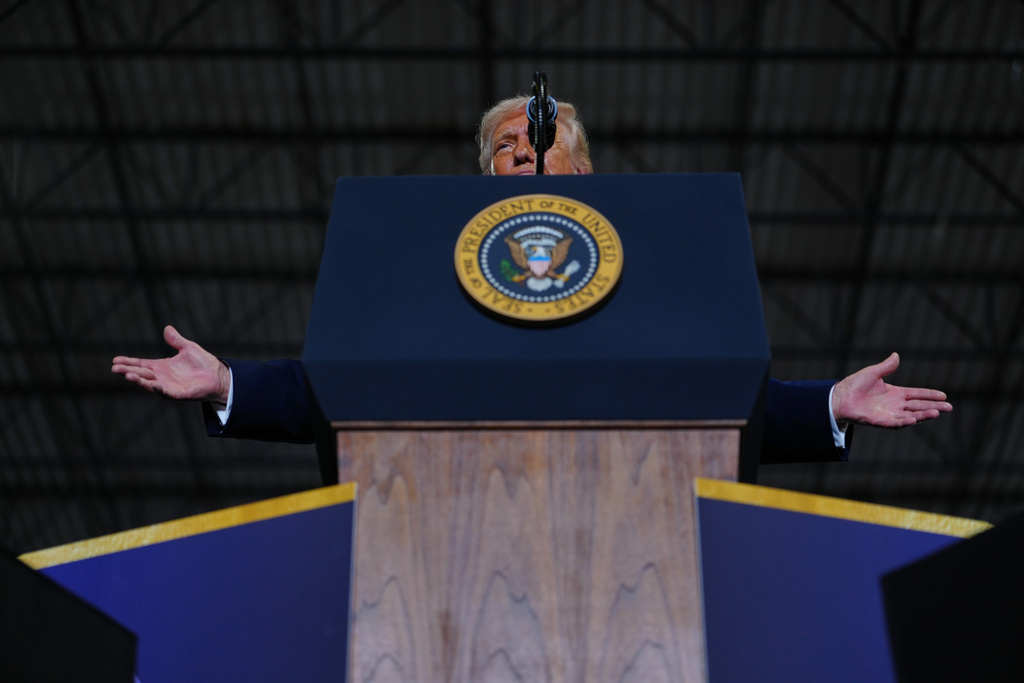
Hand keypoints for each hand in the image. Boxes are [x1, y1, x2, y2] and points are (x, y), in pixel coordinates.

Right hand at [111, 325, 230, 402]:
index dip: (129, 362)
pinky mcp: (180, 394)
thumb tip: (167, 328)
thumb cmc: (203, 363)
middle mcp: (162, 378)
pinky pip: (167, 393)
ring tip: (128, 375)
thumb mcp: (188, 348)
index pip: (141, 364)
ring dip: (139, 381)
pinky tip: (153, 385)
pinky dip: (160, 389)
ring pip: (150, 385)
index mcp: (162, 367)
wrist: (218, 376)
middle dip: (128, 372)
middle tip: (115, 368)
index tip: (115, 360)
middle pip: (141, 375)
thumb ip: (176, 340)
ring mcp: (169, 387)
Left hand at [832, 352, 951, 427]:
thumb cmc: (854, 385)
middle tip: (949, 407)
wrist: (839, 397)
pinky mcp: (880, 421)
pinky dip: (905, 422)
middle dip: (934, 406)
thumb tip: (896, 355)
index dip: (930, 395)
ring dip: (923, 415)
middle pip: (918, 406)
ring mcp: (889, 414)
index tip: (944, 395)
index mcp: (895, 393)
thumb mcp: (873, 373)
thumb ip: (886, 367)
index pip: (917, 394)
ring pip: (911, 415)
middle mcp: (895, 405)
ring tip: (937, 412)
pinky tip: (914, 420)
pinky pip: (895, 423)